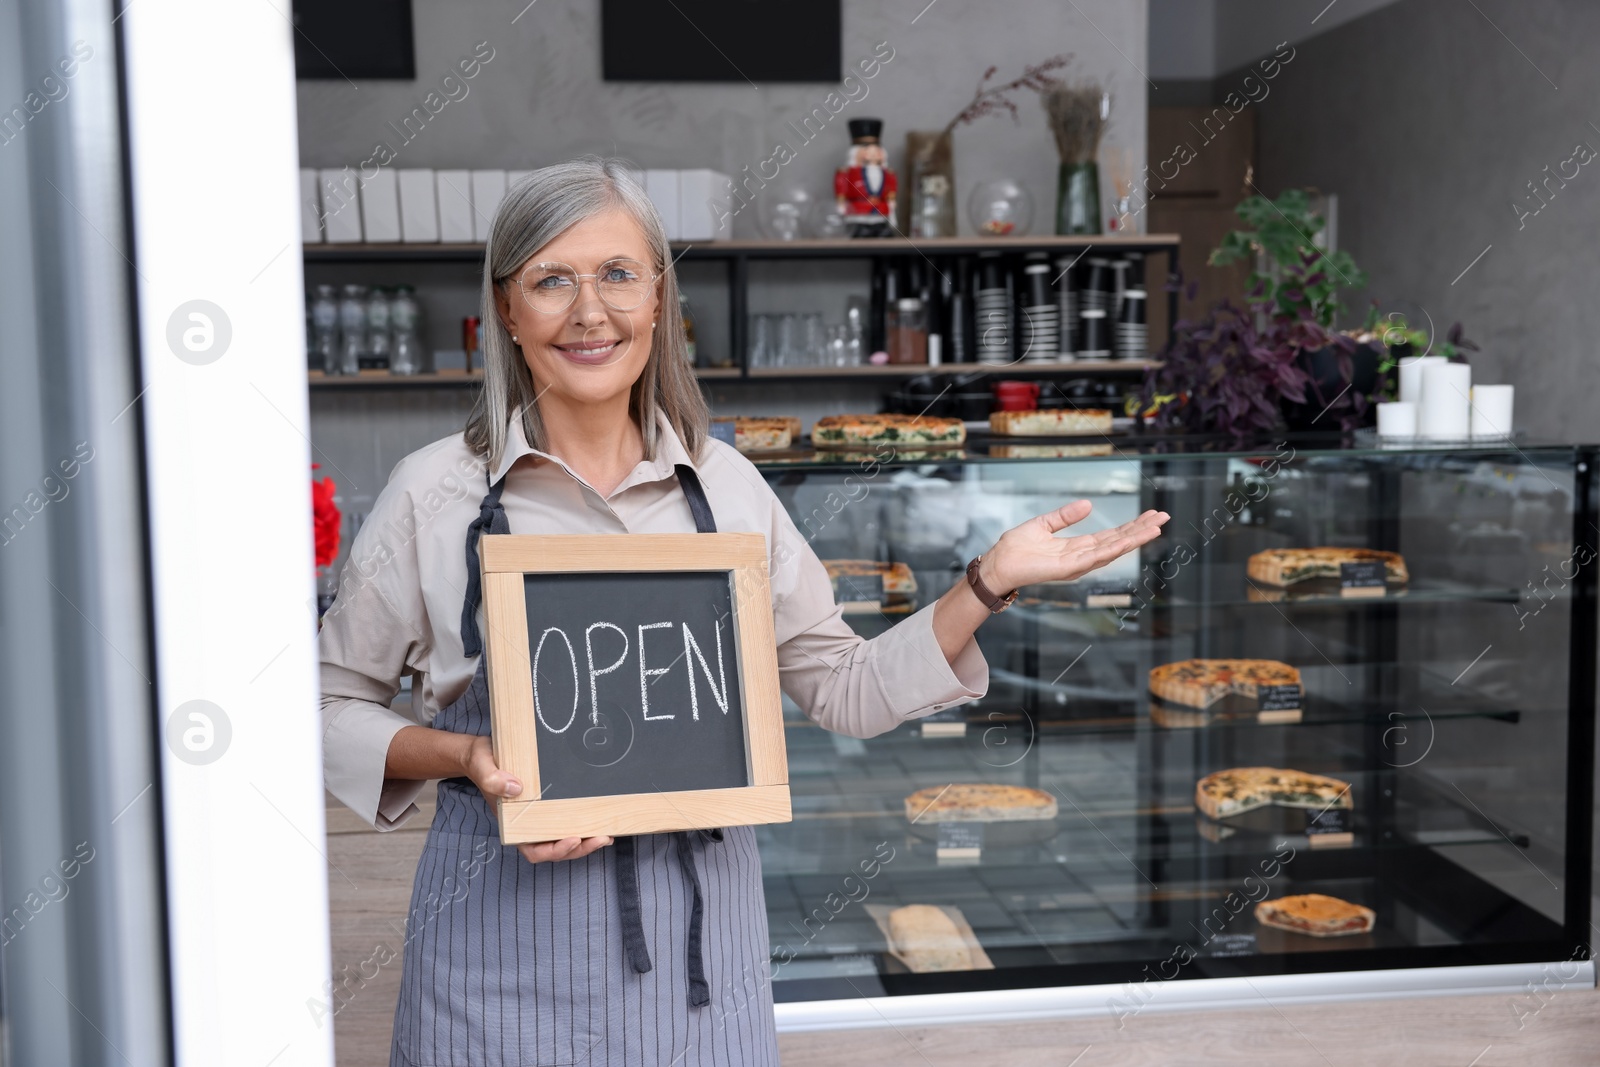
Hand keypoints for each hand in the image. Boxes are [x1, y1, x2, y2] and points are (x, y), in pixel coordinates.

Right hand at [460, 736, 613, 863]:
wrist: (485, 751)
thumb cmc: (482, 761)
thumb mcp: (483, 766)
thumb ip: (492, 779)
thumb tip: (516, 788)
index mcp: (512, 825)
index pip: (534, 850)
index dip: (554, 850)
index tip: (573, 839)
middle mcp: (527, 825)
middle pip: (555, 848)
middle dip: (579, 848)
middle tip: (601, 838)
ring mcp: (539, 816)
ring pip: (564, 837)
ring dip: (585, 840)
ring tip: (606, 835)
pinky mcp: (549, 804)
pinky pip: (567, 819)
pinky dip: (583, 823)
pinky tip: (599, 819)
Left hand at [983, 501, 1168, 591]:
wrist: (998, 563)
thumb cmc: (1015, 547)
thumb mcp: (1043, 524)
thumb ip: (1066, 516)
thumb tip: (1088, 504)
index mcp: (1077, 546)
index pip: (1110, 535)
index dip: (1131, 526)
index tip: (1150, 516)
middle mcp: (1082, 557)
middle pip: (1118, 542)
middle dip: (1140, 531)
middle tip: (1163, 517)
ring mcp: (1077, 564)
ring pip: (1112, 550)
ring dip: (1134, 539)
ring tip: (1155, 528)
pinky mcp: (1068, 568)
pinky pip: (1095, 557)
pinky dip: (1114, 549)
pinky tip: (1129, 540)